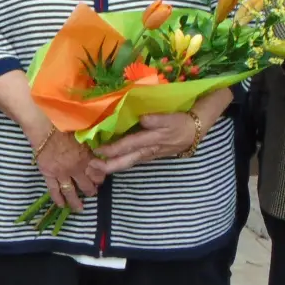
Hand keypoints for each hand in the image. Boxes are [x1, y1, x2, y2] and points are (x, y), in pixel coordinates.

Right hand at [33, 129, 99, 210]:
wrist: (45, 126)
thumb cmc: (64, 125)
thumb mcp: (83, 134)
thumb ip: (89, 145)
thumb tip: (97, 148)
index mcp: (87, 158)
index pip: (98, 173)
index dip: (100, 178)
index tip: (100, 180)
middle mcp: (77, 169)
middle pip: (86, 185)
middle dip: (91, 190)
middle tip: (92, 193)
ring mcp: (62, 173)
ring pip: (71, 192)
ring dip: (76, 201)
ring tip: (79, 208)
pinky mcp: (49, 174)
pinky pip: (54, 190)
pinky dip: (58, 198)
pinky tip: (61, 205)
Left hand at [90, 88, 229, 177]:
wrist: (194, 131)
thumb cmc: (180, 122)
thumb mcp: (170, 118)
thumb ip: (156, 119)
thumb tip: (142, 119)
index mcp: (150, 141)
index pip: (128, 146)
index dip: (113, 149)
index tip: (98, 150)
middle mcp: (147, 151)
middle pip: (125, 161)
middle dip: (107, 166)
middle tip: (90, 166)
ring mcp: (147, 155)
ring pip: (127, 163)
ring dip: (111, 165)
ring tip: (95, 166)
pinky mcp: (148, 155)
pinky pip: (131, 160)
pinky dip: (119, 161)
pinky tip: (109, 161)